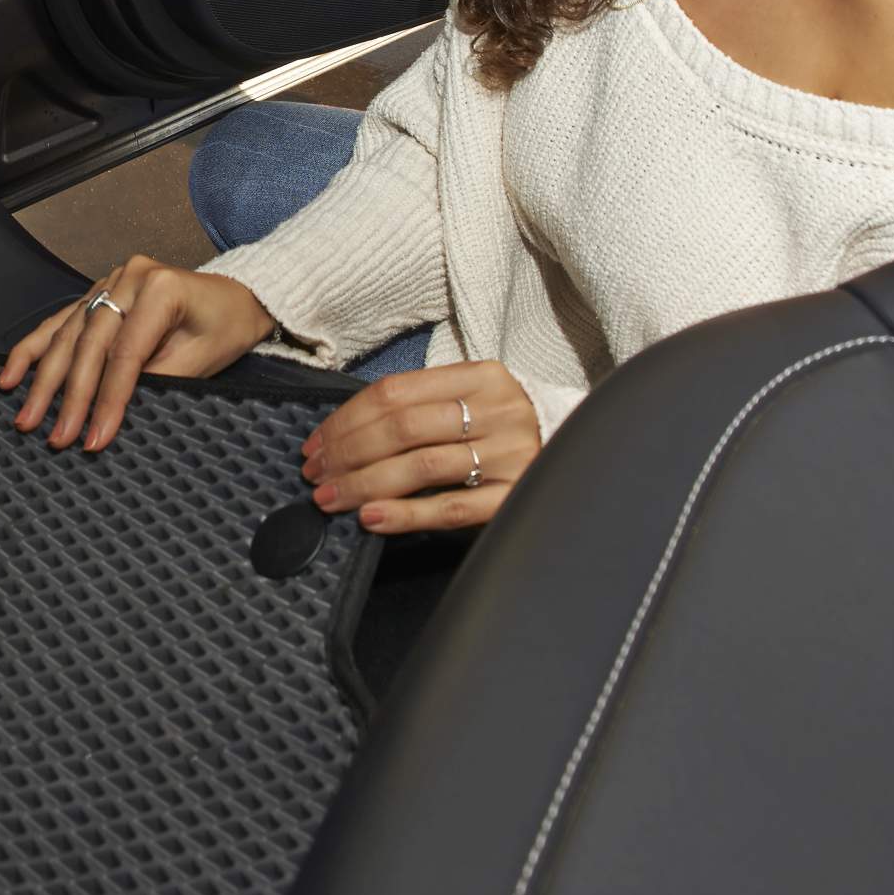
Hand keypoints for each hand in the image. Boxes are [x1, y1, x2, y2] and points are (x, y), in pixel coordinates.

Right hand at [0, 257, 274, 450]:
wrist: (238, 298)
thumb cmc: (226, 328)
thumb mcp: (204, 360)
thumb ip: (160, 380)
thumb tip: (113, 411)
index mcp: (161, 287)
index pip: (126, 354)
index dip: (108, 400)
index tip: (94, 438)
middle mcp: (129, 278)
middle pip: (89, 344)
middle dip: (70, 397)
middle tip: (55, 437)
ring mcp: (109, 283)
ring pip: (66, 335)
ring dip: (41, 379)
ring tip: (24, 416)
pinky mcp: (97, 293)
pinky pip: (60, 323)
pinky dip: (34, 350)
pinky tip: (10, 374)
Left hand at [302, 360, 540, 533]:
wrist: (578, 449)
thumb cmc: (503, 426)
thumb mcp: (472, 398)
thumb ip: (421, 406)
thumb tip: (345, 434)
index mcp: (481, 376)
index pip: (395, 393)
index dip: (346, 419)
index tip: (316, 444)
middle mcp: (498, 411)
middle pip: (402, 428)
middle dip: (347, 453)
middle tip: (315, 474)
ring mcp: (508, 454)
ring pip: (420, 467)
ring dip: (364, 484)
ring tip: (331, 498)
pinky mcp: (514, 496)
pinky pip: (449, 507)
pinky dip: (405, 513)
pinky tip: (372, 518)